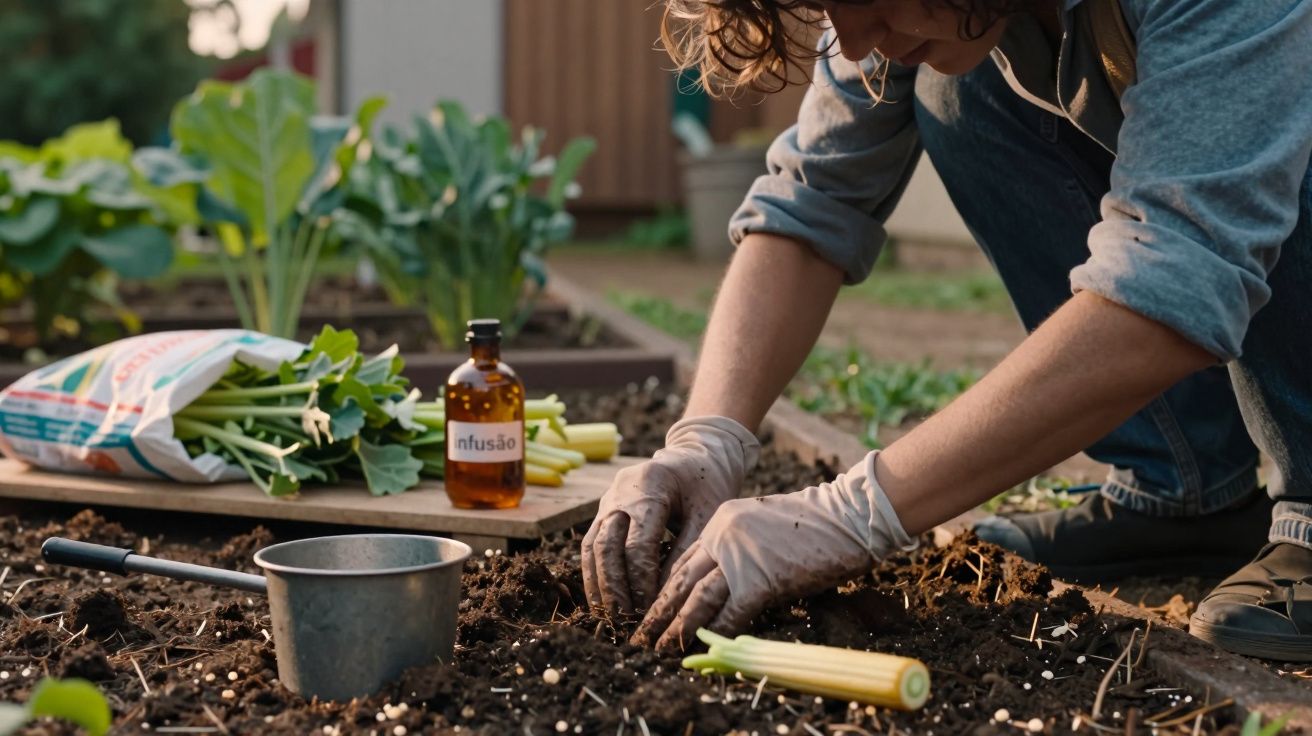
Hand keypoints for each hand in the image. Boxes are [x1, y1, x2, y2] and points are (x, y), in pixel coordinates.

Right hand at [581, 416, 759, 617]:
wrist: (695, 455)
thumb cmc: (707, 485)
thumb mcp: (707, 514)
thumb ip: (686, 551)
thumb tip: (665, 598)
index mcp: (650, 485)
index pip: (638, 543)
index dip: (641, 580)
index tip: (649, 608)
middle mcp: (621, 490)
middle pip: (607, 546)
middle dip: (615, 587)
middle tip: (626, 619)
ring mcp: (608, 498)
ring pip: (592, 546)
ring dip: (600, 584)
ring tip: (612, 616)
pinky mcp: (603, 509)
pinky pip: (591, 543)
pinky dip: (594, 573)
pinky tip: (602, 599)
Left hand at [633, 451, 915, 649]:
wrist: (844, 517)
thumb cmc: (811, 524)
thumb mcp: (760, 526)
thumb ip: (736, 549)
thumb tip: (722, 583)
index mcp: (720, 522)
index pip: (682, 562)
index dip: (664, 590)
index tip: (650, 611)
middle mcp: (722, 537)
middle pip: (681, 580)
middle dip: (660, 612)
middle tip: (643, 636)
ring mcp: (739, 558)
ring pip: (696, 598)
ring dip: (677, 627)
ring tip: (662, 648)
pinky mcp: (760, 580)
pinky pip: (730, 613)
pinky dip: (716, 633)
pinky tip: (704, 648)